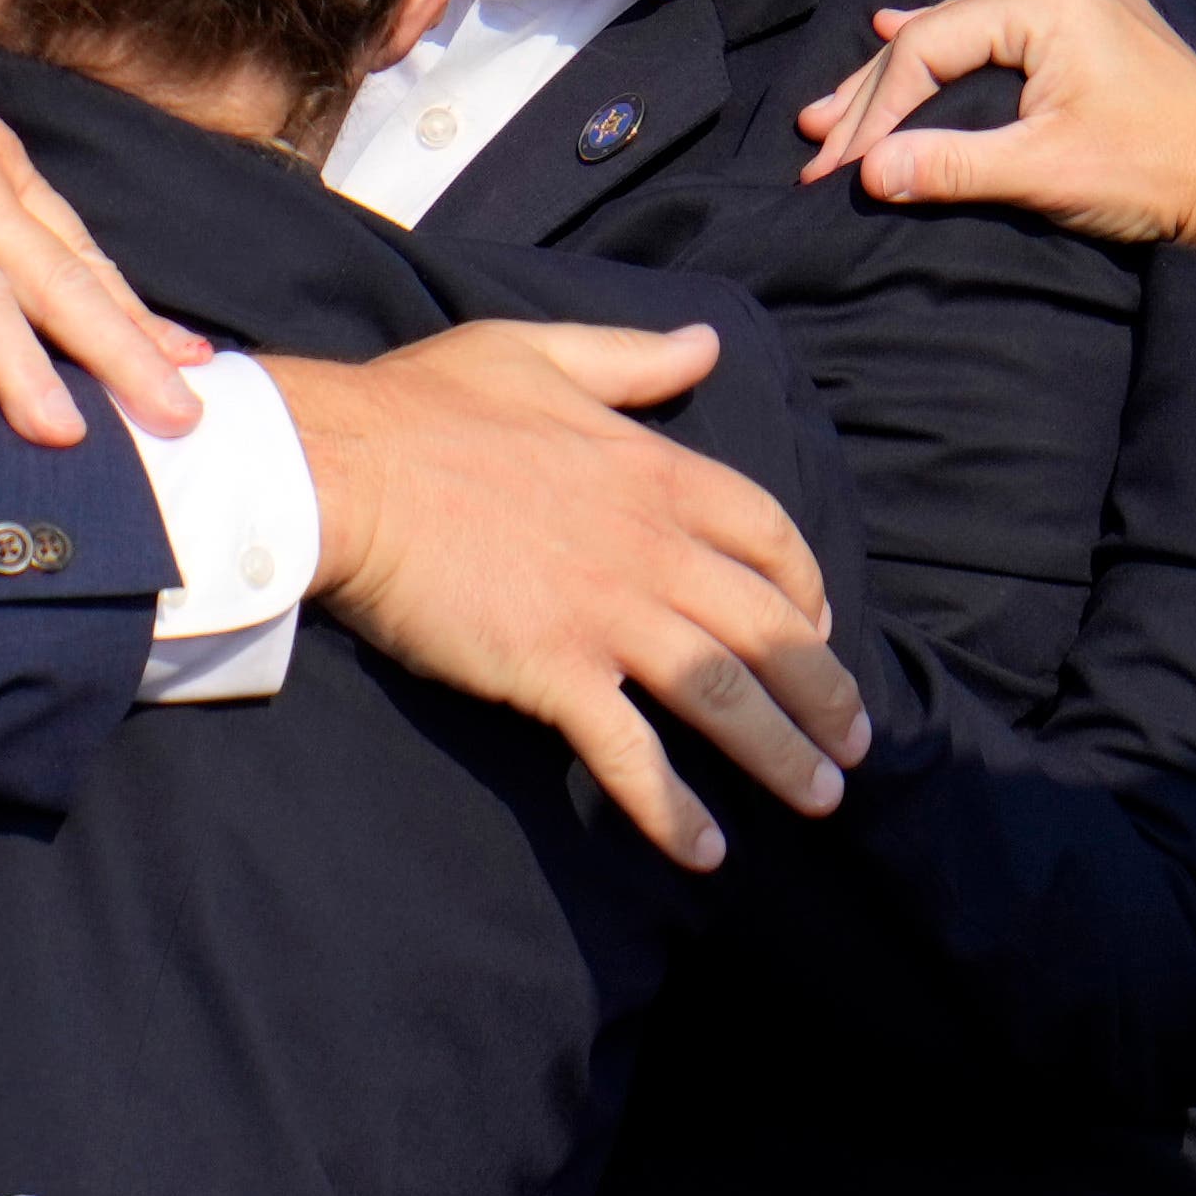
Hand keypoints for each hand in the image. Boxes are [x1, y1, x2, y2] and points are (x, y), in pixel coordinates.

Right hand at [268, 321, 868, 865]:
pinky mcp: (555, 671)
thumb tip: (705, 343)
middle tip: (853, 741)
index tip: (820, 626)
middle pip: (772, 629)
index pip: (769, 537)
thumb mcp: (538, 352)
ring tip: (820, 798)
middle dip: (824, 690)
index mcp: (657, 472)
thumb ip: (630, 358)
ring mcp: (610, 613)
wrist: (342, 469)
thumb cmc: (423, 407)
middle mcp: (654, 548)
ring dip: (782, 754)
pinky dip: (674, 808)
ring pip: (726, 695)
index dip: (806, 587)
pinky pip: (632, 753)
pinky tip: (706, 851)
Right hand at [795, 0, 1195, 268]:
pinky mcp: (1102, 28)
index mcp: (1052, 2)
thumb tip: (866, 172)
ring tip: (844, 98)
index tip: (832, 167)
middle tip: (813, 135)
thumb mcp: (1043, 173)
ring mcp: (1089, 1)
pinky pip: (1005, 27)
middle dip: (875, 91)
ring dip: (908, 71)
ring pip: (969, 31)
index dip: (871, 111)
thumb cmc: (1153, 176)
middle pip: (942, 33)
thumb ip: (951, 167)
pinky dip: (957, 48)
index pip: (929, 48)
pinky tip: (912, 34)